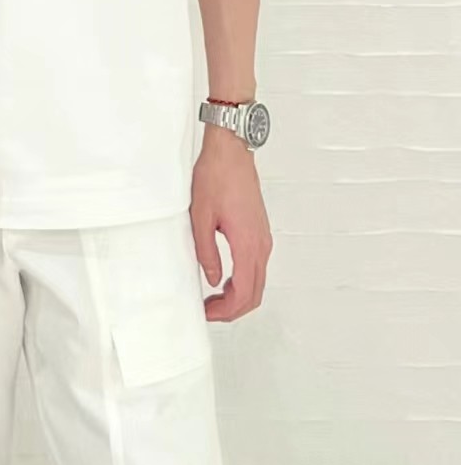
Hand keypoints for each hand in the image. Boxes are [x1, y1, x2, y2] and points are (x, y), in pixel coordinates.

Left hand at [190, 128, 272, 322]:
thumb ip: (206, 252)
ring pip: (257, 281)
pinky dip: (243, 281)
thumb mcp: (200, 216)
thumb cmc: (216, 177)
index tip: (207, 313)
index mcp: (248, 243)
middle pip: (255, 293)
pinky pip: (256, 266)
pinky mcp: (260, 231)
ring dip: (238, 296)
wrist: (231, 151)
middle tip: (209, 311)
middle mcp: (261, 244)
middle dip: (233, 309)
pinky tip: (223, 279)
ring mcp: (263, 238)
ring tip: (213, 298)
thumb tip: (211, 278)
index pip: (244, 293)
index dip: (226, 310)